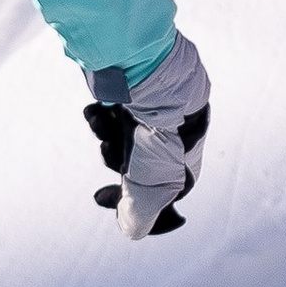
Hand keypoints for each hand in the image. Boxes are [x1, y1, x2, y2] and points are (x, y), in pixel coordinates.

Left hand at [85, 32, 210, 237]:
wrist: (137, 55)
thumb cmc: (155, 116)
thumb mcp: (153, 174)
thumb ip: (143, 206)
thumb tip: (132, 231)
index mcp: (189, 144)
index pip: (168, 185)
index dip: (140, 200)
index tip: (104, 200)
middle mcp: (173, 123)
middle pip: (139, 160)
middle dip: (118, 163)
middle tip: (108, 155)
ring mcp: (150, 103)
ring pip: (120, 136)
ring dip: (106, 136)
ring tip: (102, 124)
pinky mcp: (128, 87)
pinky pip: (110, 112)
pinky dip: (100, 117)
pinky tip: (96, 111)